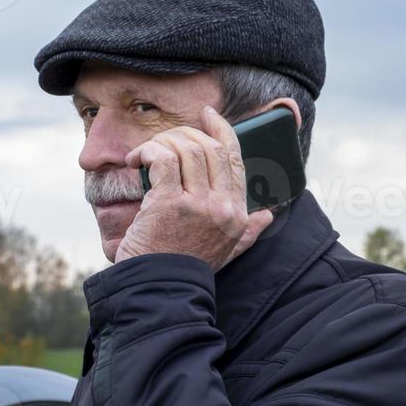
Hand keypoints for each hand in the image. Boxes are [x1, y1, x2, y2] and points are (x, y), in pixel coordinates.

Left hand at [115, 106, 274, 269]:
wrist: (159, 290)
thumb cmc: (185, 268)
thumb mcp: (226, 251)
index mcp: (237, 214)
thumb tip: (269, 215)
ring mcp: (198, 204)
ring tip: (145, 154)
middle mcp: (223, 207)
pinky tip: (136, 161)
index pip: (235, 159)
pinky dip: (147, 152)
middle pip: (210, 148)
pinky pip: (163, 159)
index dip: (222, 131)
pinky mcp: (169, 203)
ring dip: (162, 142)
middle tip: (164, 139)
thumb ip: (248, 231)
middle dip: (184, 134)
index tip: (207, 116)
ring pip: (186, 149)